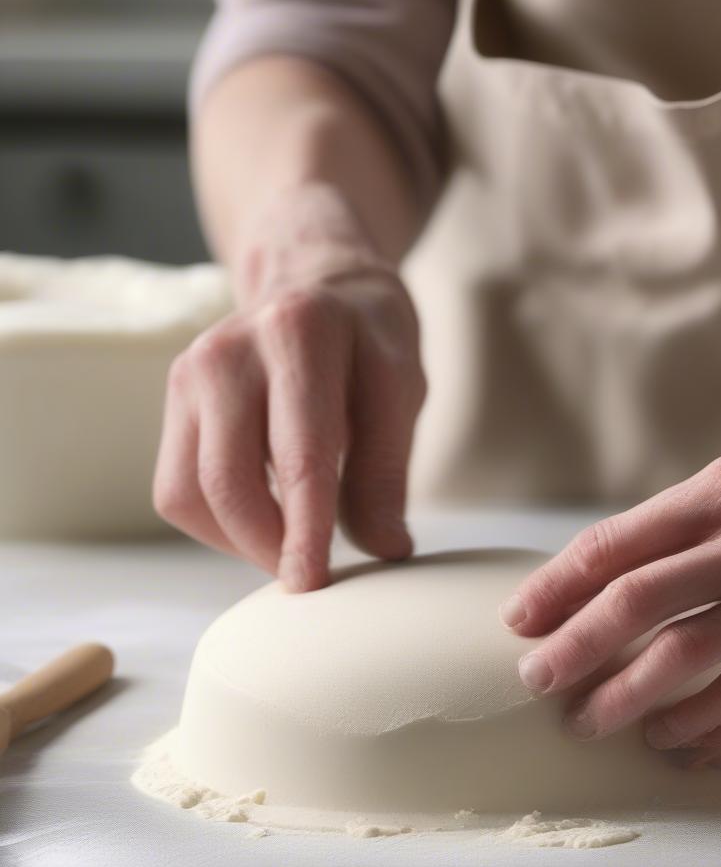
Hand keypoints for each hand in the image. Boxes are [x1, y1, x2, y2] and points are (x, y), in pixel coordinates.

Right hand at [154, 184, 425, 590]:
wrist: (317, 284)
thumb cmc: (368, 341)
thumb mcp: (401, 391)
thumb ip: (387, 470)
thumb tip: (385, 549)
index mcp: (301, 335)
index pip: (300, 455)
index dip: (306, 530)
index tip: (312, 583)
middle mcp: (230, 348)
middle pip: (229, 481)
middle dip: (268, 546)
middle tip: (309, 578)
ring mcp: (190, 370)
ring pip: (191, 491)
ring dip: (240, 541)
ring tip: (291, 545)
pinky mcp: (173, 395)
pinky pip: (176, 486)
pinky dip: (217, 522)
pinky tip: (263, 518)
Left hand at [501, 432, 720, 758]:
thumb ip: (680, 539)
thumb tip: (601, 603)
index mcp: (717, 491)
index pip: (615, 542)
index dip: (558, 585)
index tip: (520, 620)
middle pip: (636, 596)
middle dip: (574, 644)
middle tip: (535, 678)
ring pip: (685, 649)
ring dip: (625, 692)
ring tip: (588, 721)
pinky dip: (695, 716)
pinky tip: (665, 734)